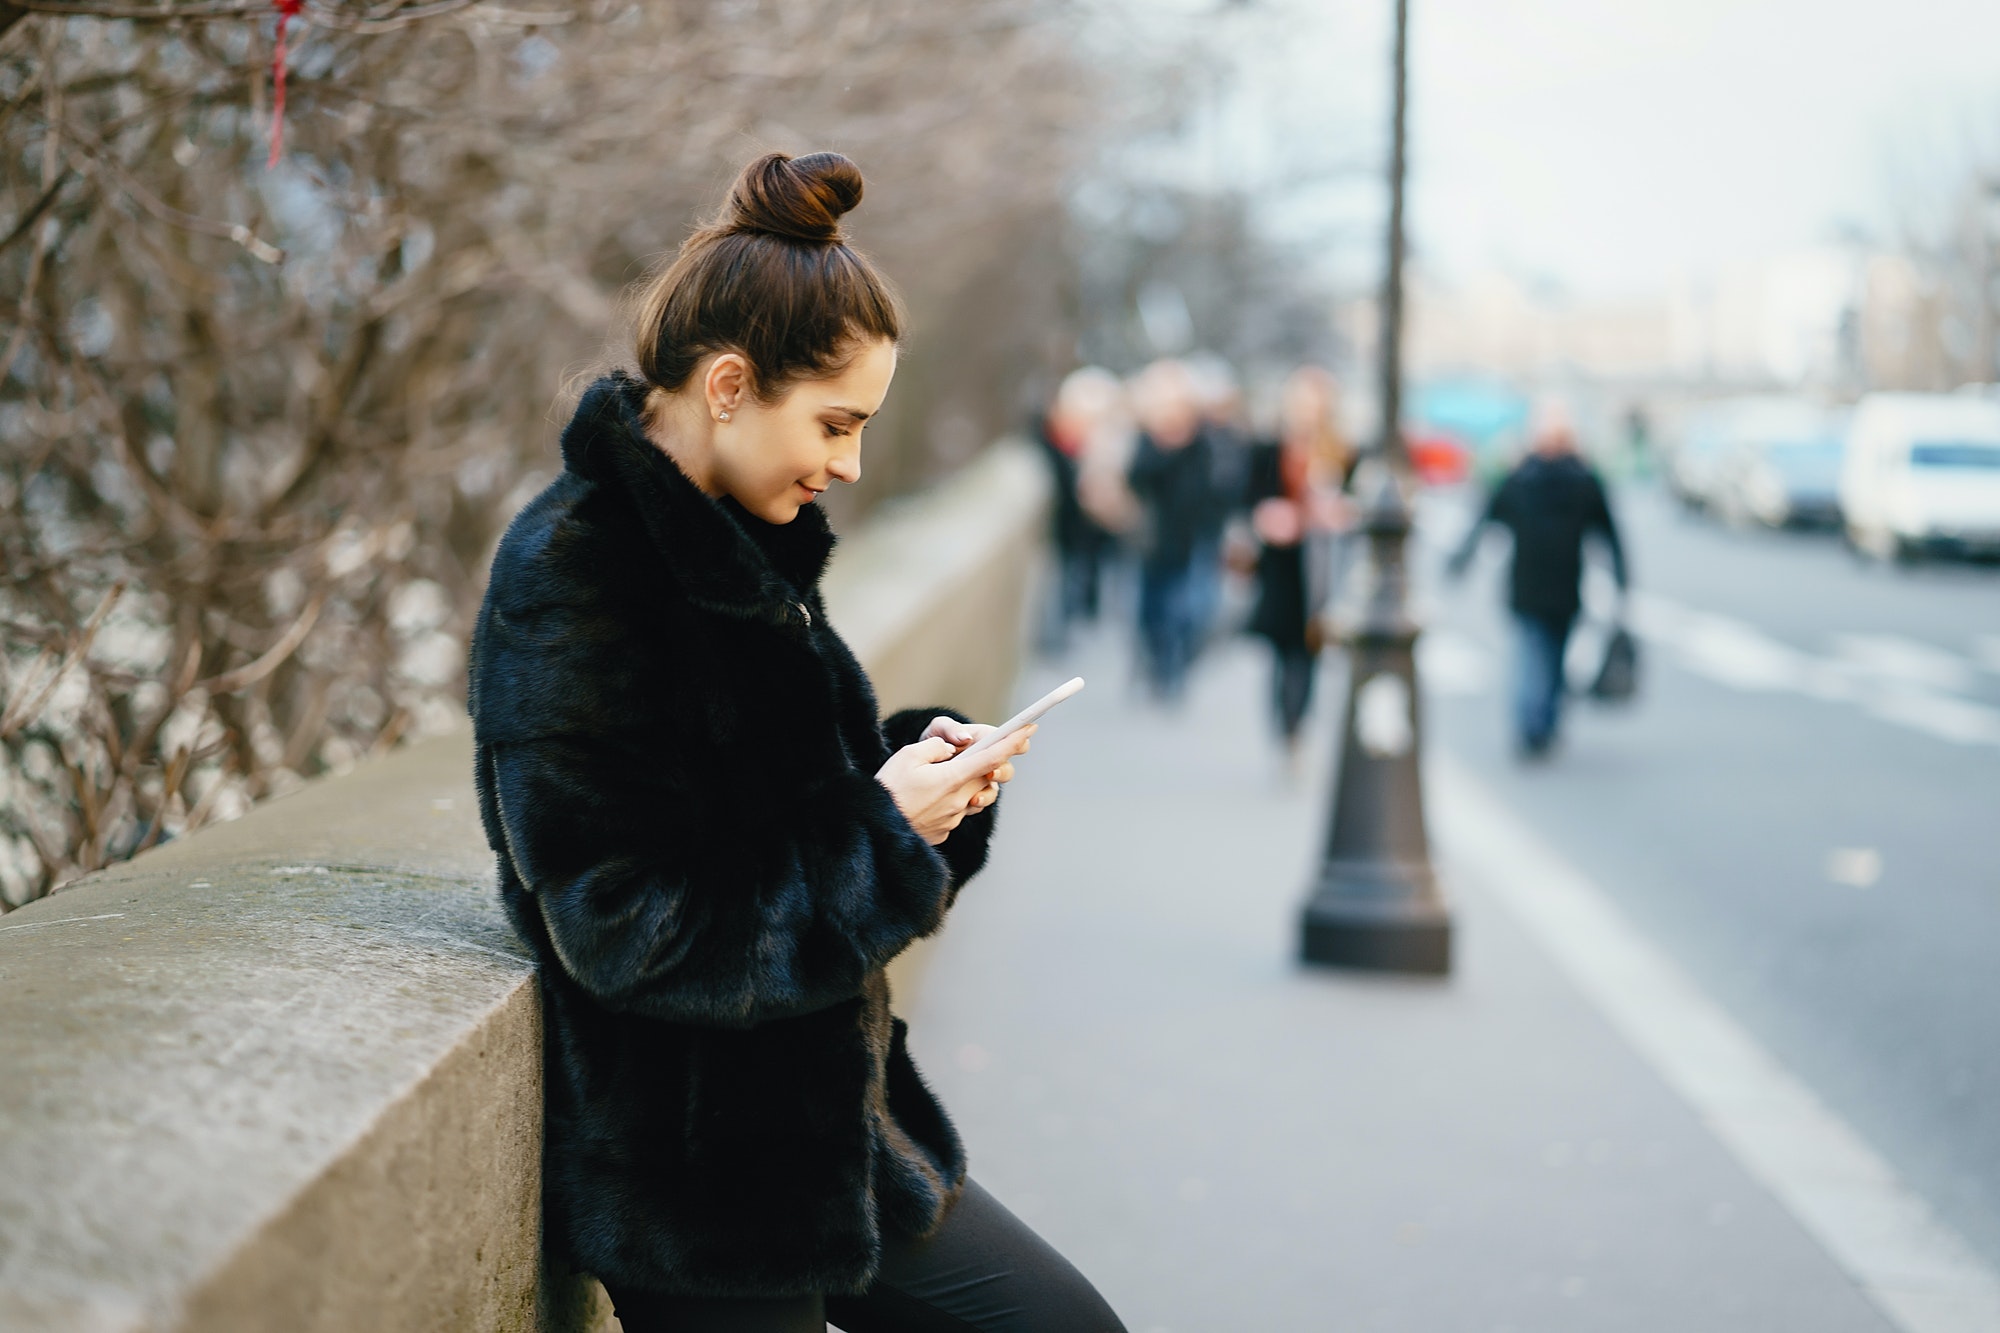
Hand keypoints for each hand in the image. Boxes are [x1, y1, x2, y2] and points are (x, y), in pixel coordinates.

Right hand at [876, 719, 1033, 845]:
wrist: (874, 829)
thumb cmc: (888, 789)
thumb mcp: (906, 756)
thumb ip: (934, 747)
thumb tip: (949, 750)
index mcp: (952, 778)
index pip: (992, 757)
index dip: (1013, 742)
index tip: (1030, 729)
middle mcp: (960, 801)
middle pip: (986, 777)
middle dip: (986, 764)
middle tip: (972, 754)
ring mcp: (954, 819)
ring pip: (973, 796)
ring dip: (967, 785)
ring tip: (941, 779)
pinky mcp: (945, 831)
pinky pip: (957, 811)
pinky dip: (949, 801)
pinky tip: (927, 800)